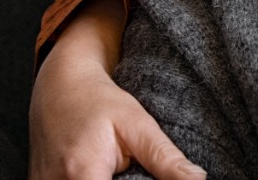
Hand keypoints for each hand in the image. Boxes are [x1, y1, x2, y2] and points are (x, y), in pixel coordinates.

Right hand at [29, 0, 204, 179]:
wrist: (59, 86)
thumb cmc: (98, 101)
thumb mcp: (137, 123)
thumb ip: (164, 158)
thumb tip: (198, 179)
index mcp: (82, 172)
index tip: (146, 178)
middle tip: (132, 167)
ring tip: (118, 166)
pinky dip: (91, 179)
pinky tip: (103, 169)